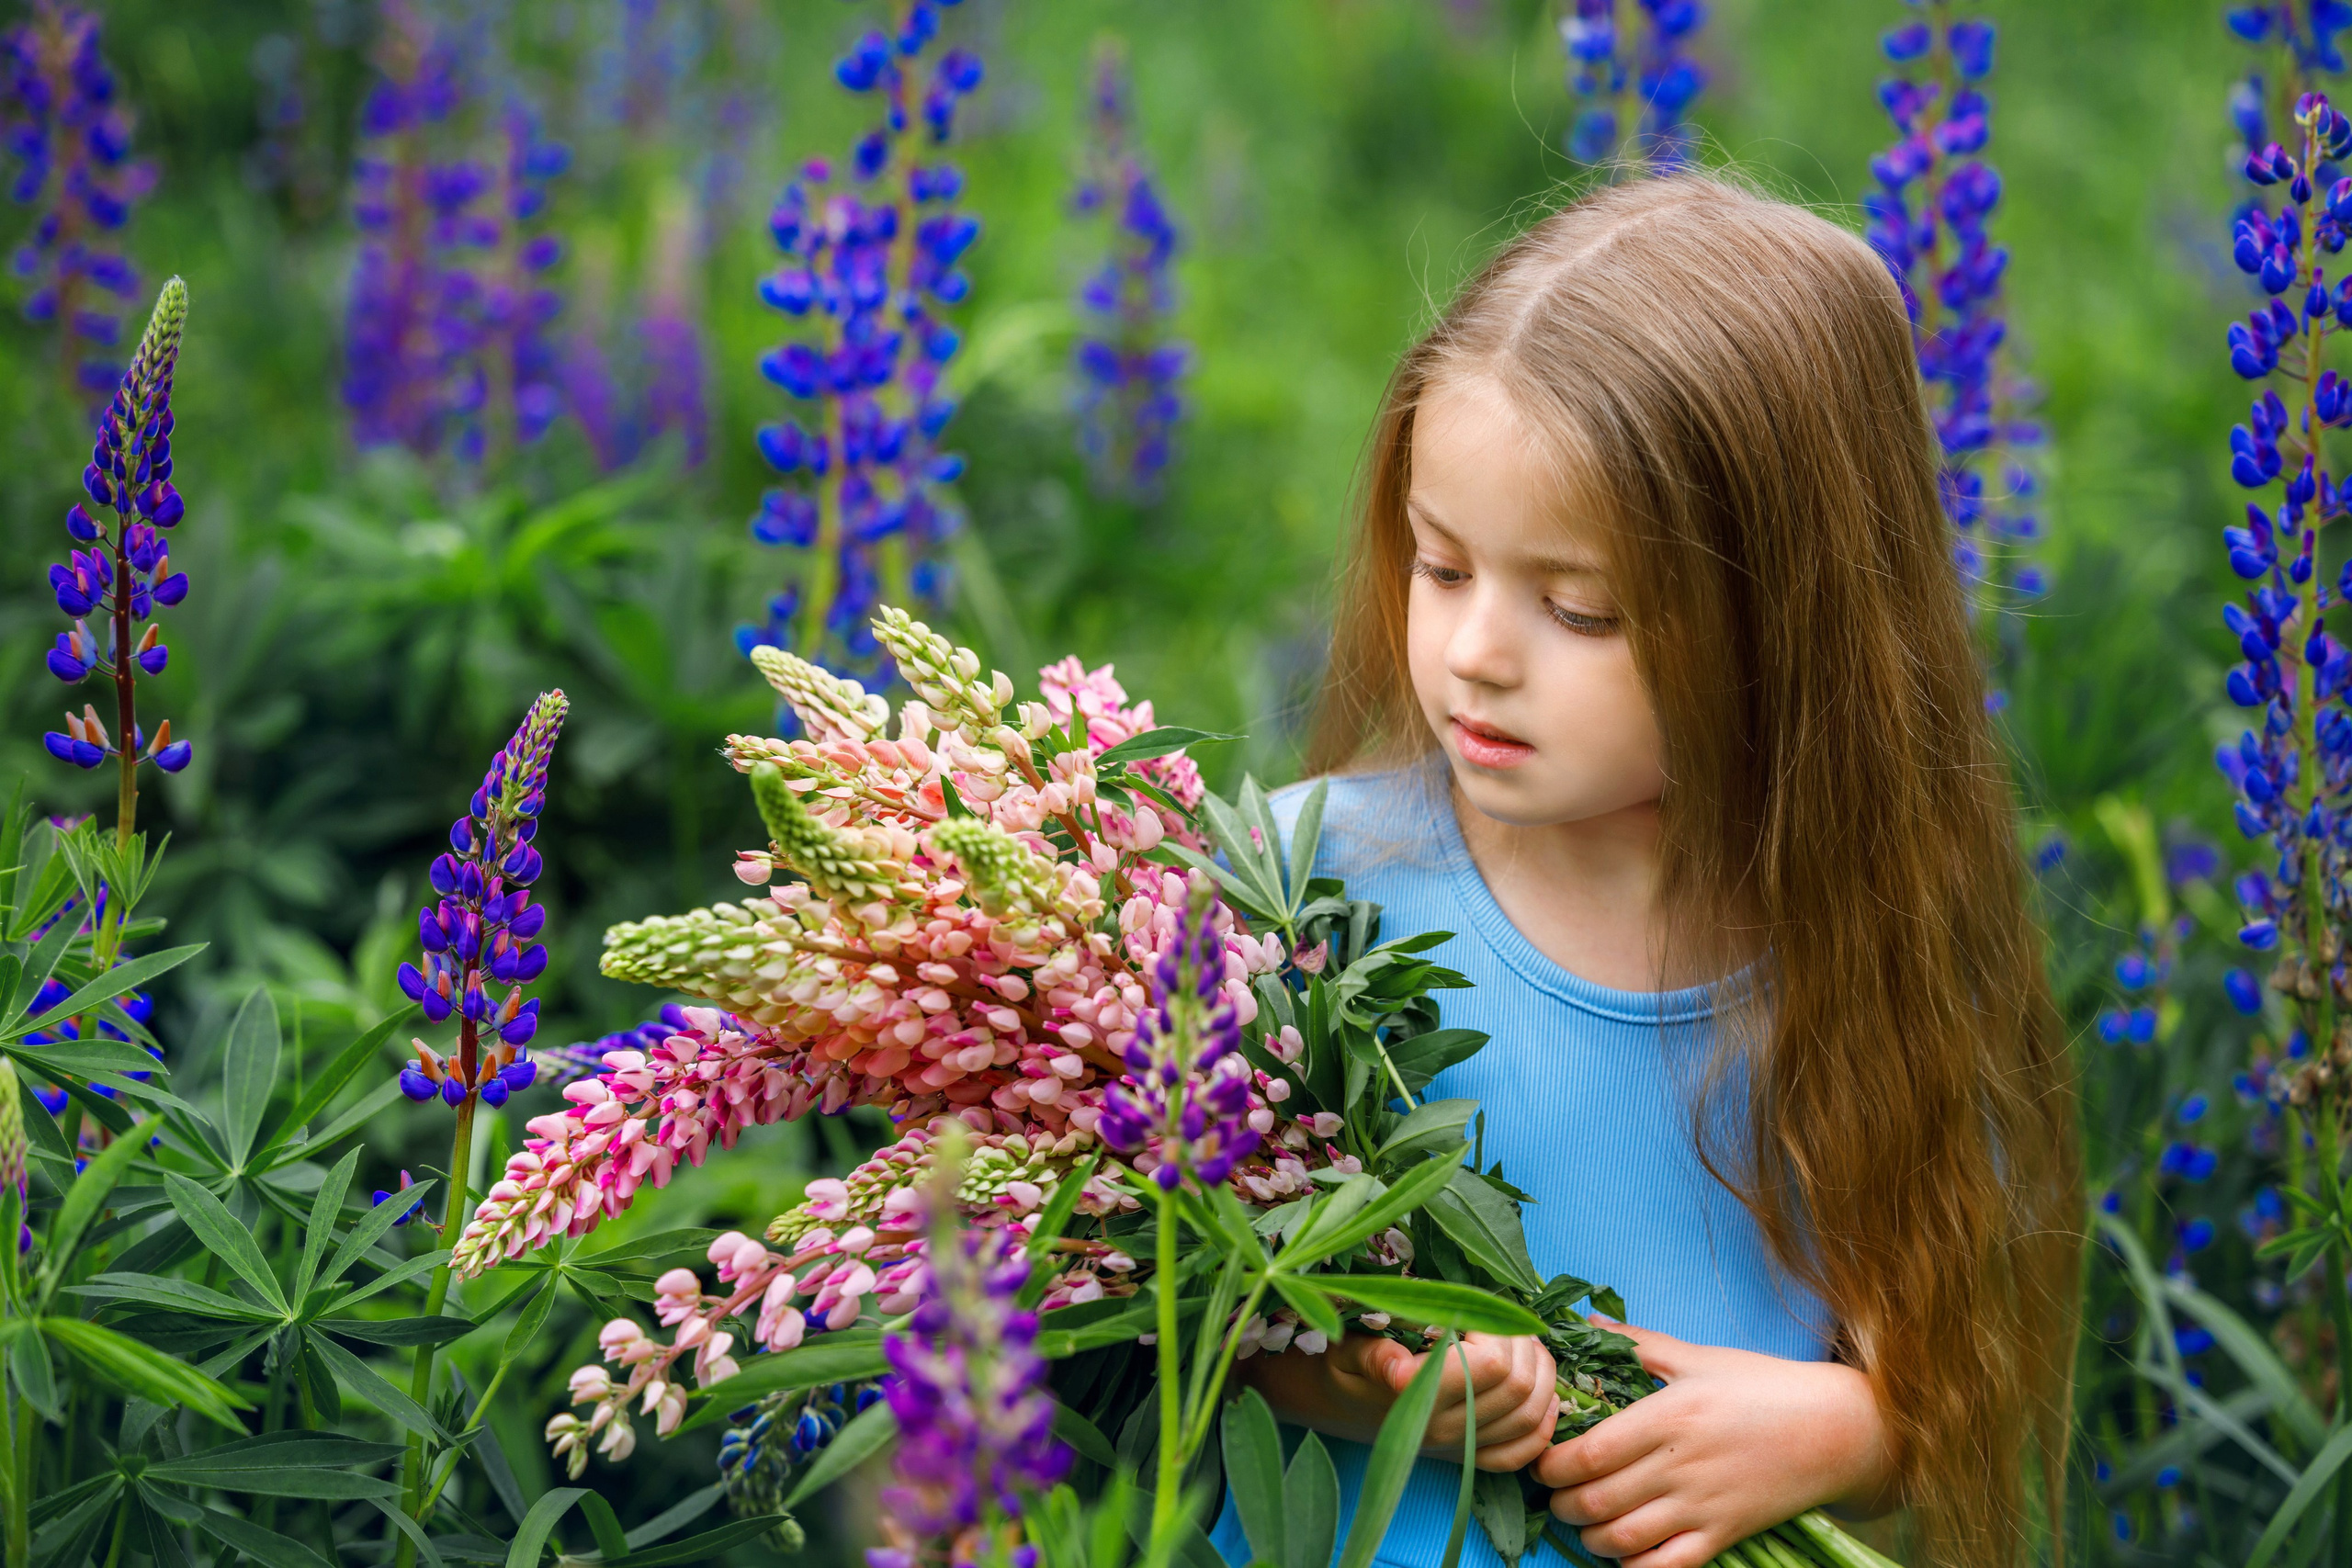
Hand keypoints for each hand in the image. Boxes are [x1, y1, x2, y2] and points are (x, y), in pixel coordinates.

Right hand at [1239, 1329, 1559, 1470]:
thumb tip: (1398, 1366)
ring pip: (1531, 1416)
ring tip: (1522, 1344)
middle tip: (1504, 1321)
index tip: (1477, 1310)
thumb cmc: (1339, 1364)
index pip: (1491, 1368)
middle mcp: (1443, 1431)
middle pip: (1520, 1387)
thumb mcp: (1344, 1349)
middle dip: (1525, 1344)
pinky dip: (1544, 1418)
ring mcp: (1460, 1449)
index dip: (1500, 1331)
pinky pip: (1525, 1449)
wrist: (1332, 1404)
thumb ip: (1372, 1354)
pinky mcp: (1469, 1458)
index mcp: (1417, 1400)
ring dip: (1542, 1374)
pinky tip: (1538, 1390)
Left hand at [1532, 1322, 1893, 1567]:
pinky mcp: (1724, 1535)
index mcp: (1668, 1416)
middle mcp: (1680, 1466)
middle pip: (1595, 1501)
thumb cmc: (1762, 1385)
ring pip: (1623, 1540)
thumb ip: (1634, 1343)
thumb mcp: (1696, 1356)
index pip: (1588, 1454)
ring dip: (1589, 1537)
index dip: (1551, 1465)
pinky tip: (1624, 1552)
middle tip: (1554, 1493)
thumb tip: (1582, 1323)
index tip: (1540, 1459)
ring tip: (1583, 1521)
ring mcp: (1703, 1506)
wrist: (1836, 1429)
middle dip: (1560, 1503)